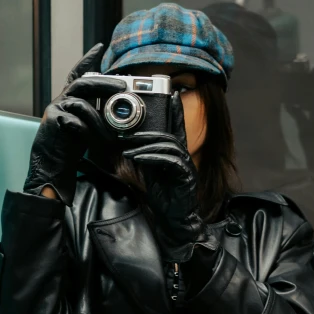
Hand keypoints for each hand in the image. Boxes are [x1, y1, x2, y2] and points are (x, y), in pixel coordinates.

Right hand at [24, 44, 125, 205]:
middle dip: (105, 82)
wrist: (50, 167)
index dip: (88, 60)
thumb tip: (119, 108)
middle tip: (123, 84)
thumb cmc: (69, 148)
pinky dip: (88, 129)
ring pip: (82, 102)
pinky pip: (75, 120)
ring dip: (101, 115)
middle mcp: (61, 101)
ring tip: (114, 127)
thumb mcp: (87, 127)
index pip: (78, 74)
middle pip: (83, 82)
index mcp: (69, 100)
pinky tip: (94, 137)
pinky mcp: (53, 122)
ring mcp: (55, 110)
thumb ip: (96, 114)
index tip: (100, 48)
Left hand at [122, 92, 217, 260]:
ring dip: (146, 145)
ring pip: (168, 145)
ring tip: (128, 148)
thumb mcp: (149, 171)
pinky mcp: (185, 177)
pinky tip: (138, 158)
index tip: (173, 93)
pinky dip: (151, 158)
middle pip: (170, 133)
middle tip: (127, 131)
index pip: (177, 126)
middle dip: (148, 131)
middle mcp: (183, 156)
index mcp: (176, 153)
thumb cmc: (163, 196)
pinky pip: (169, 161)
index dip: (176, 110)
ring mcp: (186, 166)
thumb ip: (144, 156)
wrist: (173, 220)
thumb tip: (128, 143)